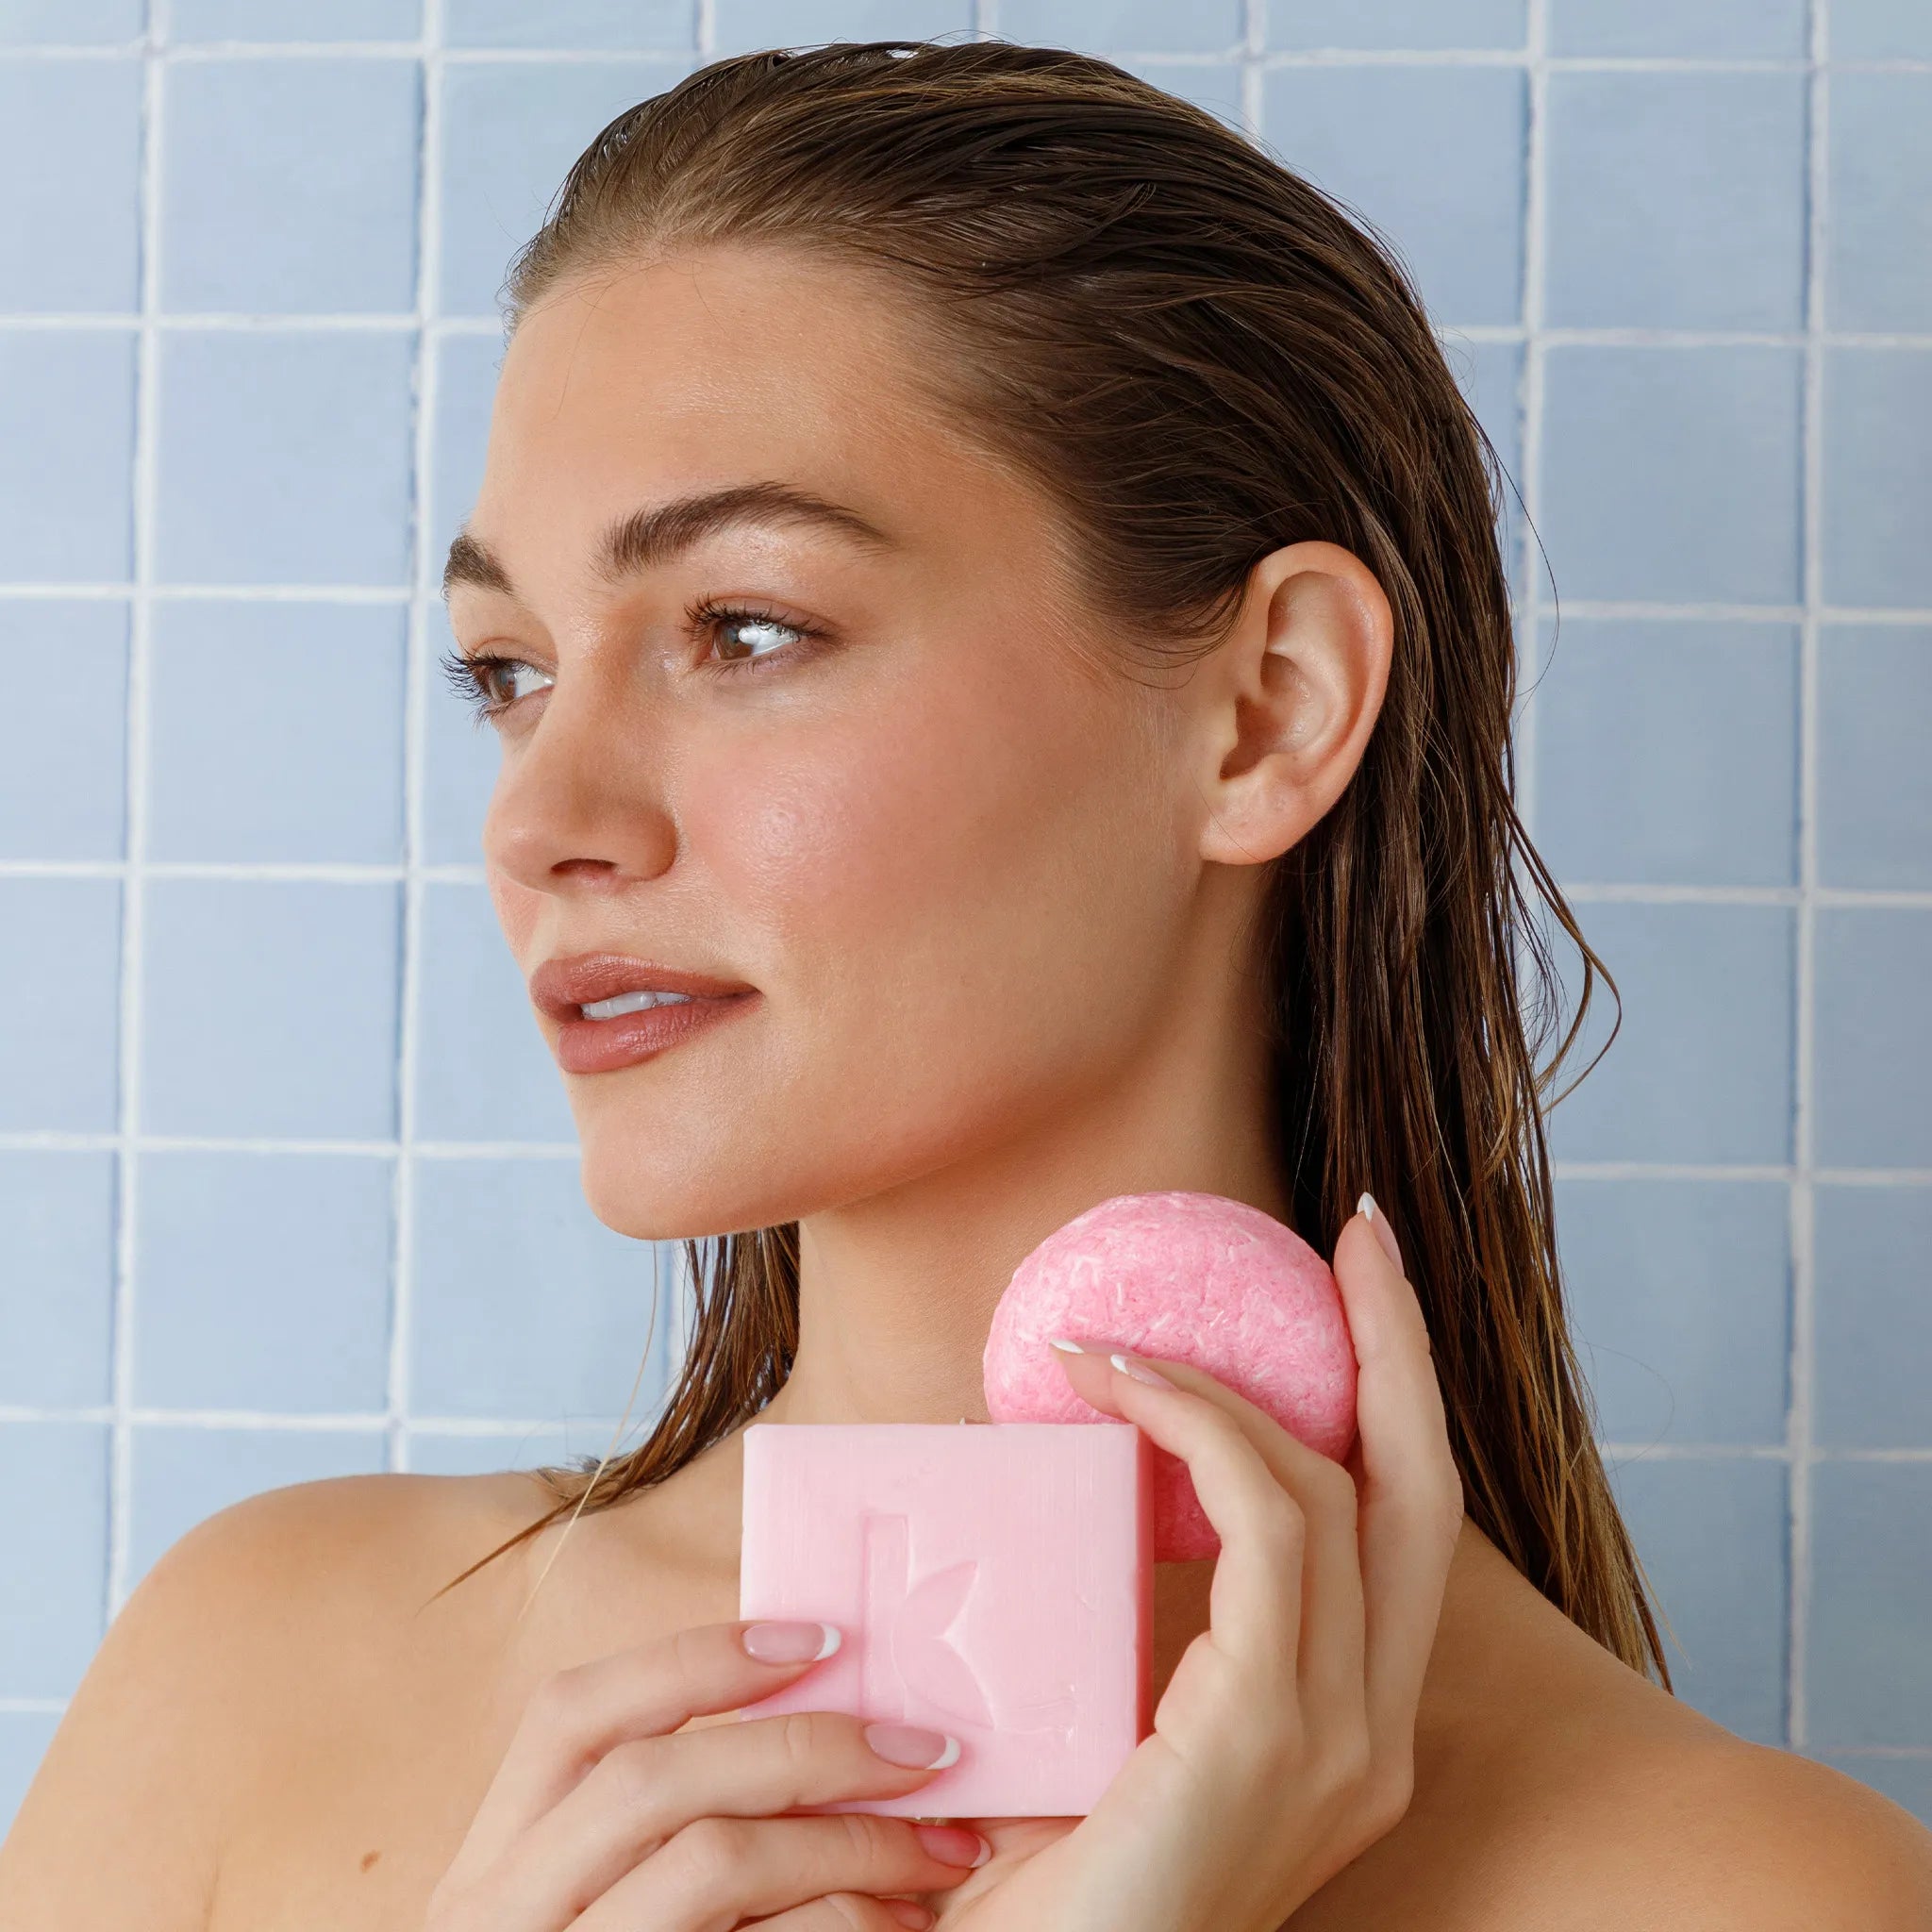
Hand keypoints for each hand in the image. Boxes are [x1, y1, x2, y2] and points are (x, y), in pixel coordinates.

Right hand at [424, 1620, 992, 1929]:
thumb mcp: (586, 1900)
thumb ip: (655, 1818)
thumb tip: (808, 1697)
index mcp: (492, 1862)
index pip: (573, 1711)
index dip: (694, 1656)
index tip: (821, 1639)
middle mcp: (506, 1917)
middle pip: (654, 1777)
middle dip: (807, 1746)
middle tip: (925, 1753)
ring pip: (711, 1861)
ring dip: (849, 1842)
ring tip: (940, 1847)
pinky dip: (840, 1922)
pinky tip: (899, 1921)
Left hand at [920, 1198, 1464, 1931]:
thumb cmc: (1055, 1888)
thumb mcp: (1119, 1743)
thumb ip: (1148, 1637)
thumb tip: (1098, 1498)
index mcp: (1351, 1732)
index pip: (1402, 1535)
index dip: (1395, 1403)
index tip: (1355, 1289)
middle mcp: (1372, 1735)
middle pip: (1422, 1492)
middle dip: (1399, 1346)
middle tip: (1360, 1231)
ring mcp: (1339, 1741)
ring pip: (1333, 1495)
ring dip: (1230, 1387)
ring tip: (1115, 1346)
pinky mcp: (1271, 1731)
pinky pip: (1266, 1525)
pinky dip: (1196, 1429)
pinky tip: (1116, 1389)